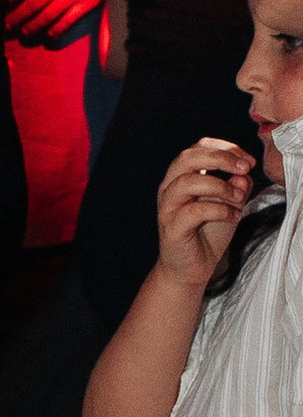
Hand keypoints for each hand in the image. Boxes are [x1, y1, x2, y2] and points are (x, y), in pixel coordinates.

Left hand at [7, 0, 107, 43]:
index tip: (3, 3)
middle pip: (33, 3)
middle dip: (17, 16)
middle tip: (5, 25)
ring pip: (48, 15)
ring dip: (33, 26)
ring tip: (22, 33)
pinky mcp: (87, 4)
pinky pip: (68, 21)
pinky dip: (57, 30)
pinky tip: (48, 36)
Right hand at [157, 137, 253, 283]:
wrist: (191, 268)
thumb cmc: (207, 233)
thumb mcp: (230, 204)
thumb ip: (237, 186)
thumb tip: (243, 173)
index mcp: (182, 176)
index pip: (198, 148)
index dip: (225, 148)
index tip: (248, 161)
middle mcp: (170, 187)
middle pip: (187, 158)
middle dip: (221, 158)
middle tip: (245, 168)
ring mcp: (168, 207)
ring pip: (187, 182)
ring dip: (220, 186)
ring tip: (240, 198)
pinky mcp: (172, 227)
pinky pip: (194, 211)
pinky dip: (219, 210)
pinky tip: (232, 216)